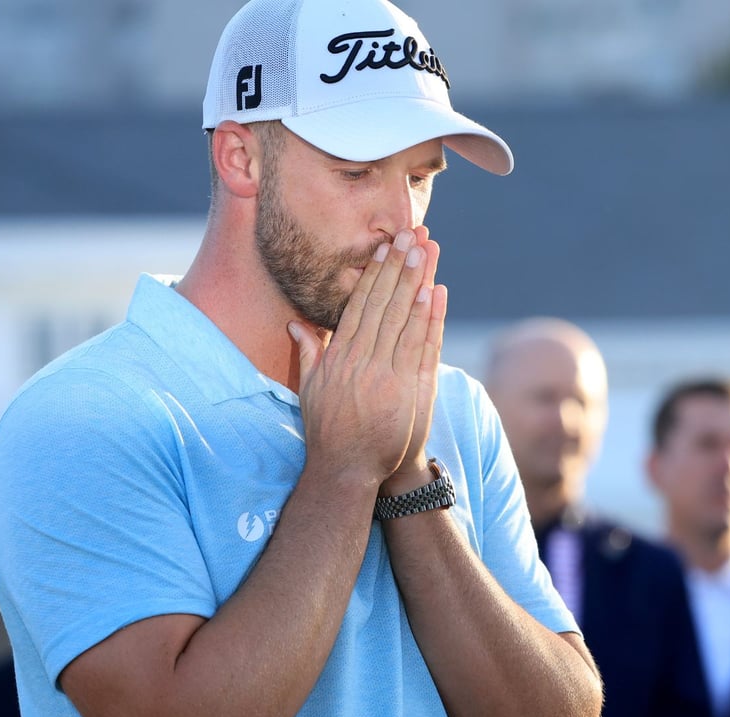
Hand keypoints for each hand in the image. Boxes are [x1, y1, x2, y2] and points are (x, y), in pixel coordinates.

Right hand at [288, 227, 441, 487]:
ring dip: (417, 282)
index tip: (386, 246)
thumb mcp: (309, 389)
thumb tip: (294, 324)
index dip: (375, 273)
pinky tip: (435, 293)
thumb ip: (308, 353)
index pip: (360, 304)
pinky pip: (421, 347)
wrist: (348, 469)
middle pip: (384, 303)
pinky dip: (430, 319)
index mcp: (339, 356)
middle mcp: (362, 360)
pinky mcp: (408, 390)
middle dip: (399, 266)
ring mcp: (387, 374)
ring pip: (405, 319)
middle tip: (411, 234)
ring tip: (426, 251)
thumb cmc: (327, 429)